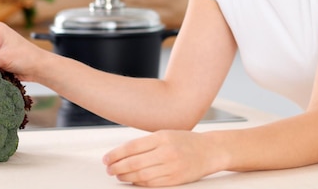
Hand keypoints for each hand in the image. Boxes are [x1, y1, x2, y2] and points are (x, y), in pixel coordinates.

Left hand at [103, 130, 223, 186]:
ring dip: (126, 177)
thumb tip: (123, 153)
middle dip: (117, 167)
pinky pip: (152, 184)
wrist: (211, 151)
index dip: (116, 154)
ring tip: (118, 175)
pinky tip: (133, 181)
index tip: (106, 158)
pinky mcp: (176, 180)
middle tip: (109, 169)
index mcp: (162, 137)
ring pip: (141, 176)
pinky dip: (139, 183)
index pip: (132, 147)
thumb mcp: (166, 134)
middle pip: (134, 163)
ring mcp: (172, 167)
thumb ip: (147, 142)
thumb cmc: (187, 141)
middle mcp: (166, 152)